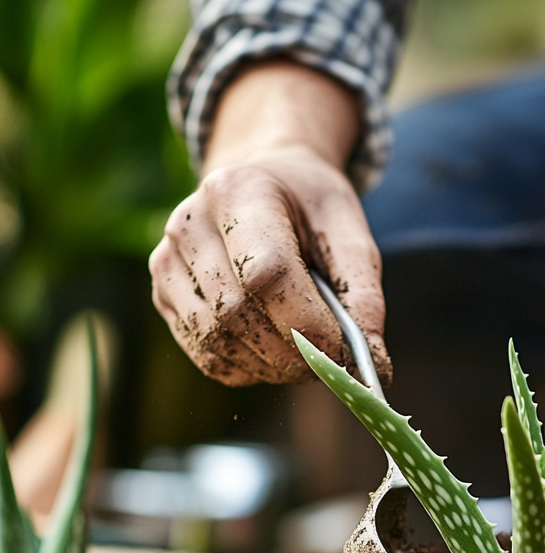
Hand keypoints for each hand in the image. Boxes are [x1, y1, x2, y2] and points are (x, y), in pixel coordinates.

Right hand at [150, 61, 390, 385]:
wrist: (262, 183)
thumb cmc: (310, 208)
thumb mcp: (350, 234)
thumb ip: (365, 297)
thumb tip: (372, 368)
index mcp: (238, 192)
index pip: (266, 274)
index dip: (307, 324)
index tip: (343, 351)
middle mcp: (189, 224)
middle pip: (239, 314)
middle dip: (294, 353)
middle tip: (331, 362)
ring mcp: (167, 261)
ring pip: (220, 342)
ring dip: (273, 366)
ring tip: (307, 355)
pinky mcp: (164, 296)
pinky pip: (208, 356)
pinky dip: (250, 370)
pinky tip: (276, 355)